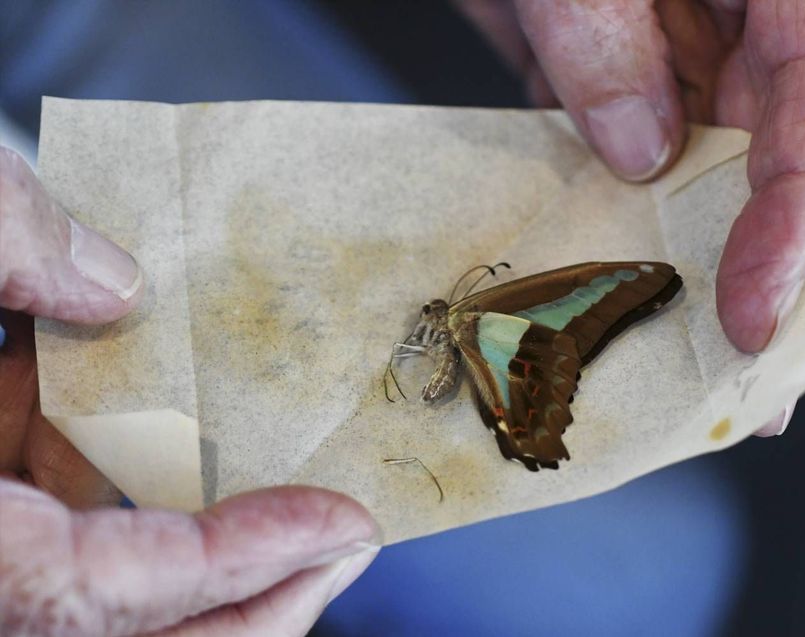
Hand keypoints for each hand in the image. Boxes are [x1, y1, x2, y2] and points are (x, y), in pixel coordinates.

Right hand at [0, 147, 379, 634]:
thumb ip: (5, 245)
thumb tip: (115, 277)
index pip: (98, 593)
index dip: (238, 561)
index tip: (344, 524)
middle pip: (115, 628)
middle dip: (245, 597)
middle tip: (343, 545)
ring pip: (86, 578)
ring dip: (184, 528)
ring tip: (281, 479)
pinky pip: (40, 515)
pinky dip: (94, 471)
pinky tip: (132, 397)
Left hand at [460, 0, 804, 432]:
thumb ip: (605, 30)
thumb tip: (639, 150)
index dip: (795, 217)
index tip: (754, 309)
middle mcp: (737, 24)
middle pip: (773, 164)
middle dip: (765, 279)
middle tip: (751, 391)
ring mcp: (668, 55)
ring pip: (696, 178)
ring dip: (689, 275)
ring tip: (685, 376)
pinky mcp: (598, 76)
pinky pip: (617, 161)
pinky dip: (613, 228)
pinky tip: (608, 300)